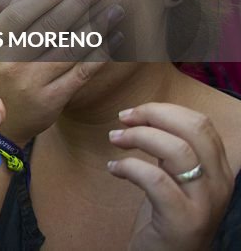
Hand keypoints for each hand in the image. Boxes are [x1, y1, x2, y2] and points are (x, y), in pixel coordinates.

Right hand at [0, 0, 120, 144]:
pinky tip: (114, 40)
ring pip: (70, 47)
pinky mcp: (52, 100)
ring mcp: (33, 82)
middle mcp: (12, 62)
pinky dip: (100, 54)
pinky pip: (81, 72)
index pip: (21, 15)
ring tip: (116, 9)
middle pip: (51, 26)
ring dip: (97, 26)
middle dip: (80, 3)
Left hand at [108, 103, 233, 250]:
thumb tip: (145, 117)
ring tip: (114, 139)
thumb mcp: (176, 178)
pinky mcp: (183, 220)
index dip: (165, 110)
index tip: (135, 112)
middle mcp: (219, 184)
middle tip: (124, 119)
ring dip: (139, 136)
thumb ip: (170, 151)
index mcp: (219, 169)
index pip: (201, 123)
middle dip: (154, 115)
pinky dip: (129, 167)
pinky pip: (156, 181)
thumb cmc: (167, 216)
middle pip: (193, 130)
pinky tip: (113, 169)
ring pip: (177, 150)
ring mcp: (204, 203)